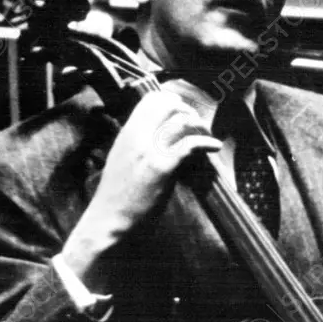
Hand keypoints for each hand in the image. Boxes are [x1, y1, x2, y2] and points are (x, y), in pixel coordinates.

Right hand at [62, 92, 220, 284]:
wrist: (108, 221)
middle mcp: (137, 137)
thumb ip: (137, 144)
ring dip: (200, 126)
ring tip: (207, 136)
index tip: (183, 111)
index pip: (151, 100)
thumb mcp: (121, 160)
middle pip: (169, 106)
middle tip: (198, 125)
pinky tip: (214, 147)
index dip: (172, 101)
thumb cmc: (116, 196)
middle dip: (189, 111)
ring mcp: (150, 151)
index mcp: (127, 133)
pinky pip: (189, 146)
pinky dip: (206, 143)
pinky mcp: (162, 169)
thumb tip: (158, 136)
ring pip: (181, 122)